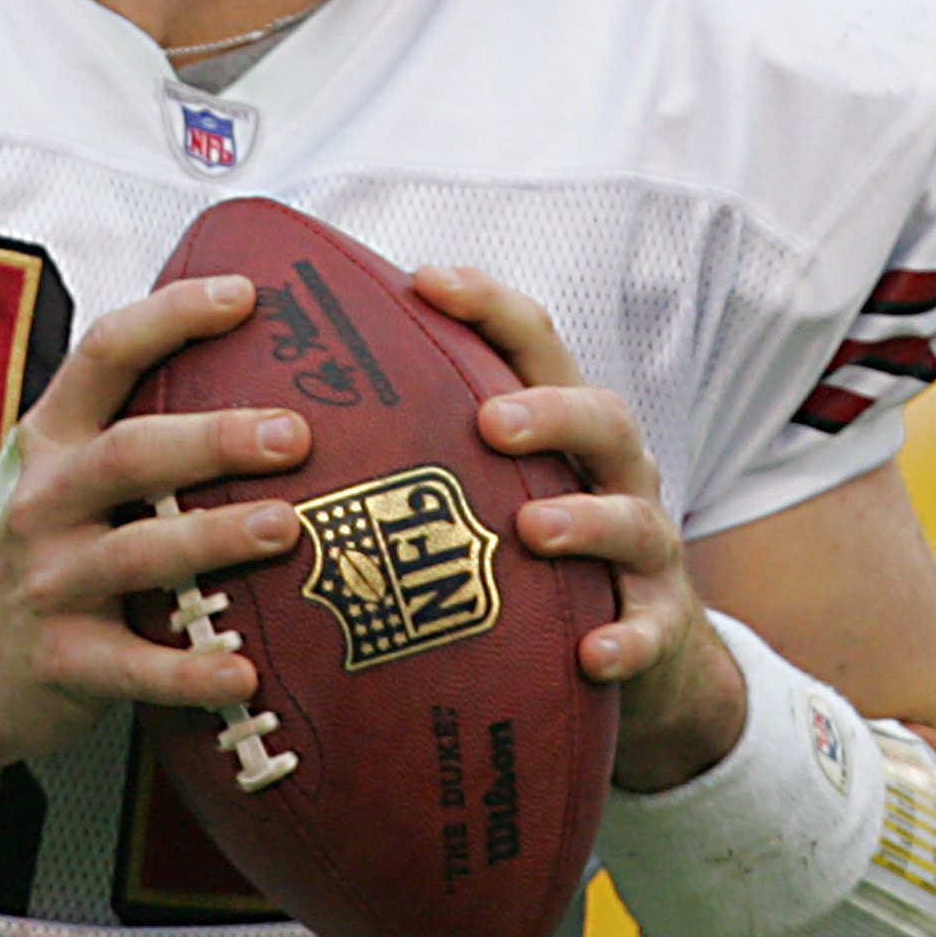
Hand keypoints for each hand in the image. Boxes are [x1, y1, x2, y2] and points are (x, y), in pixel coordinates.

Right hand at [0, 274, 312, 776]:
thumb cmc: (33, 552)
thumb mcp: (53, 475)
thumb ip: (127, 434)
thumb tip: (259, 385)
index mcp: (50, 441)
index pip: (104, 356)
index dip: (172, 318)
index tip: (245, 296)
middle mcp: (45, 502)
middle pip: (130, 455)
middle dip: (214, 440)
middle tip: (293, 435)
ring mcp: (50, 583)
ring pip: (137, 554)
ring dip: (213, 537)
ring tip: (287, 528)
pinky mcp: (61, 661)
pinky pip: (134, 667)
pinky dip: (189, 672)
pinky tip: (244, 675)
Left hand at [415, 265, 744, 794]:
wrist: (644, 650)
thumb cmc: (535, 553)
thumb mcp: (492, 488)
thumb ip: (421, 449)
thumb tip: (276, 411)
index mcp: (564, 427)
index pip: (535, 346)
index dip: (489, 307)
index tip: (427, 280)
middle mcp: (613, 474)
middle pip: (602, 416)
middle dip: (550, 410)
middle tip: (490, 420)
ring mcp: (644, 550)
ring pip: (634, 521)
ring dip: (586, 521)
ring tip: (531, 530)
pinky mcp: (659, 625)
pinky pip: (651, 633)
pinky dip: (627, 639)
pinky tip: (593, 655)